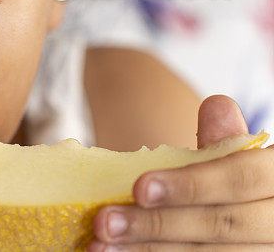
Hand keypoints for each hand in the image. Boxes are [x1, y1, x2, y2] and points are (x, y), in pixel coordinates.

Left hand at [87, 95, 273, 250]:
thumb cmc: (228, 188)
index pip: (241, 180)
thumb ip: (221, 142)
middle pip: (222, 225)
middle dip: (157, 225)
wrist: (238, 223)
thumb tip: (217, 105)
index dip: (192, 185)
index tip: (138, 187)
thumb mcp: (229, 162)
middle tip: (104, 222)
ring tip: (101, 245)